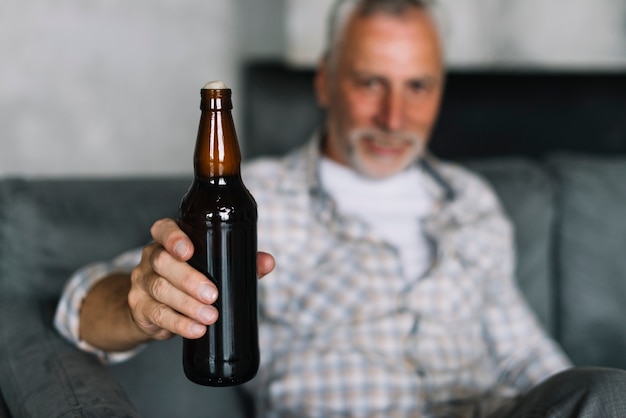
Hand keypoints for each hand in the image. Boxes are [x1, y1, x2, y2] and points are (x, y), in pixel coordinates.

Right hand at [128, 218, 273, 340]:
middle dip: (188, 279)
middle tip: (212, 294)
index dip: (173, 238)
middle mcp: (150, 258)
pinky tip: (196, 330)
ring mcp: (142, 283)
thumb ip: (237, 260)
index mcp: (166, 241)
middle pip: (162, 262)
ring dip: (187, 305)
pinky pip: (158, 315)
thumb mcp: (208, 265)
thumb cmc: (186, 278)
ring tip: (210, 316)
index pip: (163, 229)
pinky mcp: (141, 309)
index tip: (188, 250)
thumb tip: (267, 262)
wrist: (152, 307)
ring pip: (160, 290)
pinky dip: (179, 324)